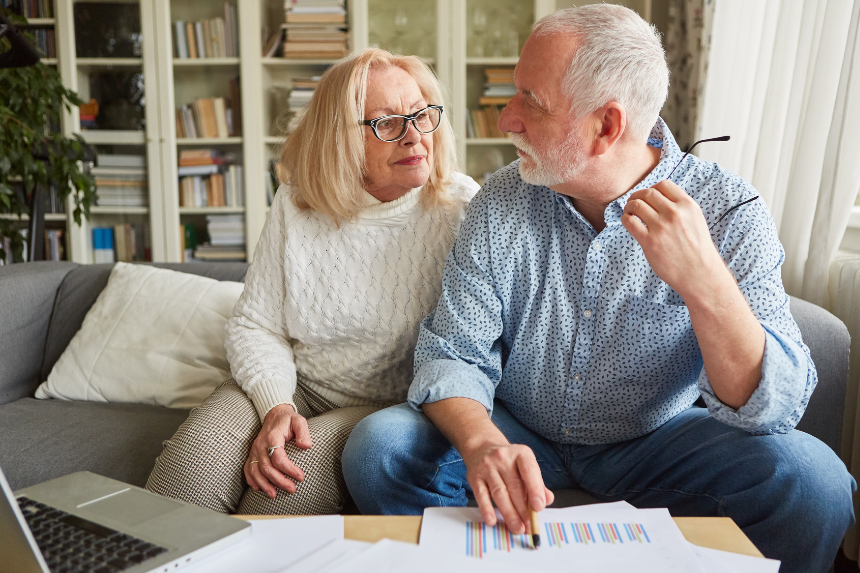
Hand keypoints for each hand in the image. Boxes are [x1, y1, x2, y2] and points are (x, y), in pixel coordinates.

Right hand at [244, 404, 312, 497]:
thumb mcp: (299, 421)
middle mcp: (260, 445)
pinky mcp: (252, 453)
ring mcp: (254, 450)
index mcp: (272, 437)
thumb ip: (303, 432)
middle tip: (292, 489)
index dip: (289, 469)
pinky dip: (251, 480)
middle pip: (267, 468)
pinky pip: (248, 468)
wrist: (274, 414)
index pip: (279, 458)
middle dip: (279, 481)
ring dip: (264, 484)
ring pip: (255, 471)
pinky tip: (258, 488)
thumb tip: (306, 446)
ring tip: (274, 495)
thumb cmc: (288, 419)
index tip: (301, 477)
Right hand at [463, 442, 553, 534]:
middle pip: (514, 486)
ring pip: (499, 493)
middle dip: (523, 509)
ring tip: (517, 528)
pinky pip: (481, 495)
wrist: (482, 447)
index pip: (529, 471)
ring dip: (509, 513)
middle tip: (529, 526)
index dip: (535, 489)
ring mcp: (487, 467)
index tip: (539, 508)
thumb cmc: (509, 461)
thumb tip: (547, 500)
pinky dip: (487, 509)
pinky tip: (492, 521)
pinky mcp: (474, 477)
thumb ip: (537, 483)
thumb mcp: (525, 465)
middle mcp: (503, 457)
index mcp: (520, 453)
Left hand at [621, 179, 726, 299]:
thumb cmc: (697, 249)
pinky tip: (628, 222)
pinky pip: (630, 222)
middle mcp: (674, 213)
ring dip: (629, 206)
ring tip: (629, 212)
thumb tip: (658, 199)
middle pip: (648, 193)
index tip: (648, 196)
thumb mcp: (695, 220)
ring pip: (636, 205)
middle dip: (637, 196)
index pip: (663, 185)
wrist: (699, 273)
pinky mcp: (649, 241)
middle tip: (633, 203)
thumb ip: (680, 208)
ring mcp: (661, 227)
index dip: (652, 188)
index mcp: (687, 206)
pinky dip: (625, 219)